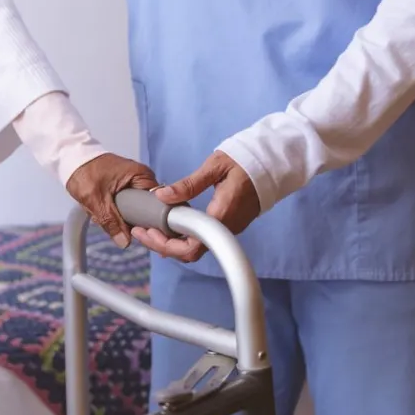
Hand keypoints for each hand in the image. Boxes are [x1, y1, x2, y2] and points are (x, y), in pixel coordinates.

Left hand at [66, 153, 159, 247]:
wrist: (70, 158)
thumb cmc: (83, 171)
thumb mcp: (96, 200)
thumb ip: (111, 222)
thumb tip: (124, 241)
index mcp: (141, 175)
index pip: (156, 204)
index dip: (147, 219)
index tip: (136, 229)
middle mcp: (140, 177)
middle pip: (144, 208)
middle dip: (127, 218)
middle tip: (111, 218)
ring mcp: (132, 181)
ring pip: (132, 208)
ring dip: (117, 214)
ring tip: (101, 210)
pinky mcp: (123, 184)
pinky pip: (124, 203)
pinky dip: (112, 208)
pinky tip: (101, 208)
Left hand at [131, 150, 259, 262]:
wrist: (273, 164)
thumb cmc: (246, 162)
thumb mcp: (214, 167)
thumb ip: (188, 184)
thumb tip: (161, 195)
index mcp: (221, 214)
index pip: (191, 246)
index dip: (165, 244)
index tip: (146, 232)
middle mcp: (226, 227)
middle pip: (190, 252)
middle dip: (162, 246)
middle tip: (141, 232)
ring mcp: (229, 229)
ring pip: (195, 247)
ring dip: (171, 242)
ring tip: (149, 228)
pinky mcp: (228, 225)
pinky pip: (203, 239)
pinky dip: (182, 236)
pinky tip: (168, 225)